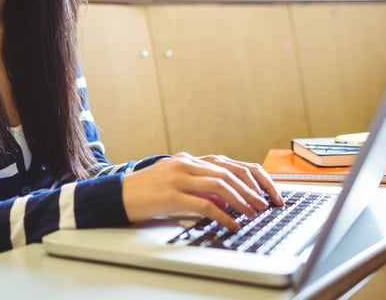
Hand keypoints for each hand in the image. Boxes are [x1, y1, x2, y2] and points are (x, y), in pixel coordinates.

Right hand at [121, 152, 283, 229]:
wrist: (118, 194)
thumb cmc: (147, 191)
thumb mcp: (177, 182)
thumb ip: (200, 185)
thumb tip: (228, 198)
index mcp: (190, 160)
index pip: (230, 164)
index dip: (253, 177)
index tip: (267, 192)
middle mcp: (187, 164)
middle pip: (229, 172)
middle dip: (253, 189)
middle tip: (266, 204)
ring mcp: (179, 178)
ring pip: (220, 184)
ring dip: (241, 200)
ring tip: (253, 213)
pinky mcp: (172, 195)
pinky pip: (204, 204)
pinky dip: (223, 214)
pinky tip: (232, 223)